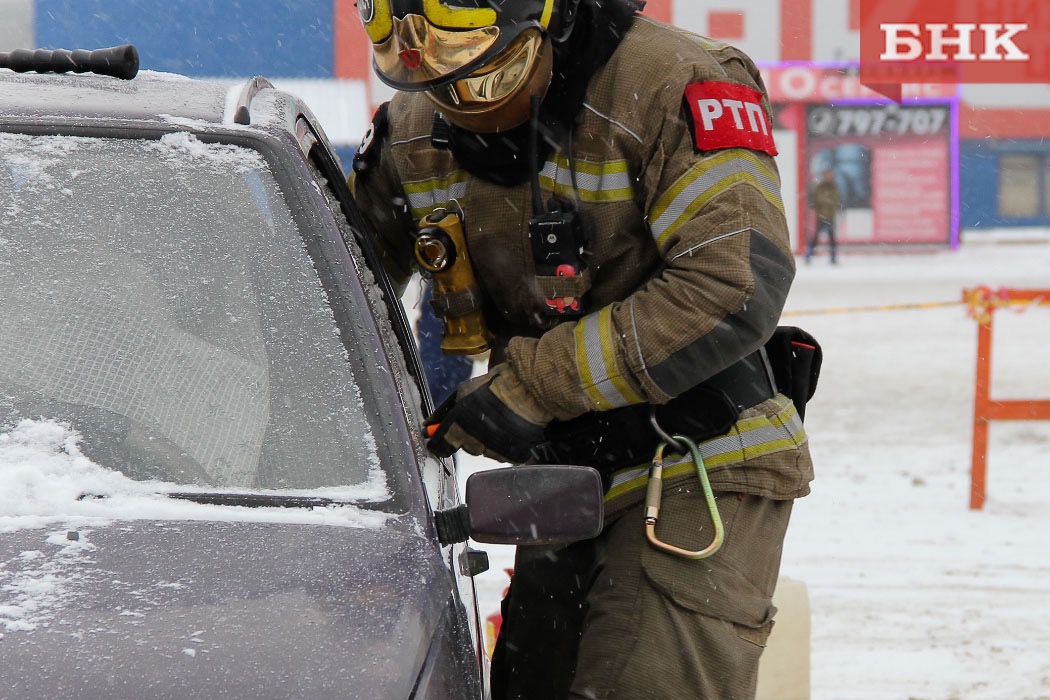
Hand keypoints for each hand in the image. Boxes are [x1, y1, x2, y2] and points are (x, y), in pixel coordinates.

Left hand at [425, 363, 552, 463]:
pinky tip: (508, 429)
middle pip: (466, 447)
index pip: (440, 446)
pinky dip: (504, 445)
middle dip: (468, 436)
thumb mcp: (463, 392)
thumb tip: (428, 425)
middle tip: (478, 419)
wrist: (526, 389)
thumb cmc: (493, 387)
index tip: (439, 439)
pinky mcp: (512, 455)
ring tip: (497, 421)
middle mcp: (475, 442)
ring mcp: (494, 451)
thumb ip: (444, 412)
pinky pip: (503, 454)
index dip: (438, 443)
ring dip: (487, 440)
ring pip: (485, 451)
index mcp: (459, 427)